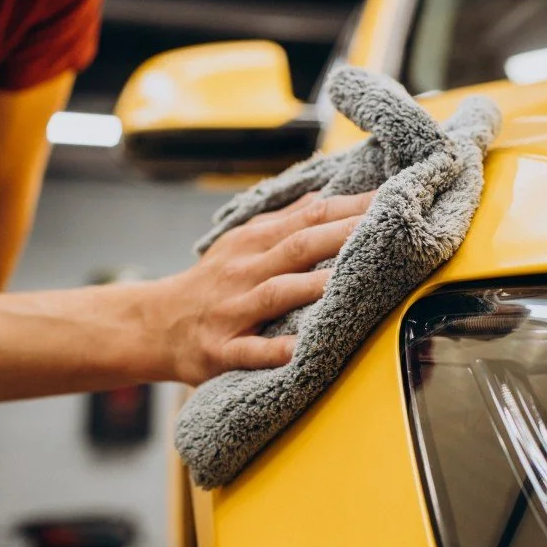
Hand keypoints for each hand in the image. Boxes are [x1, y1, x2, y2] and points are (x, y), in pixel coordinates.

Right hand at [158, 190, 374, 383]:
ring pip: (277, 294)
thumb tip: (327, 196)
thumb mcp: (242, 243)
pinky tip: (302, 351)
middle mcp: (245, 271)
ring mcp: (232, 310)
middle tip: (388, 228)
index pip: (309, 216)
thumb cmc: (210, 283)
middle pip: (299, 247)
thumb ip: (284, 221)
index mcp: (254, 242)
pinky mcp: (220, 350)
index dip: (350, 207)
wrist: (154, 324)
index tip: (391, 198)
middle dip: (343, 235)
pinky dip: (276, 351)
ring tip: (353, 282)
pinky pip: (251, 350)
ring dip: (315, 287)